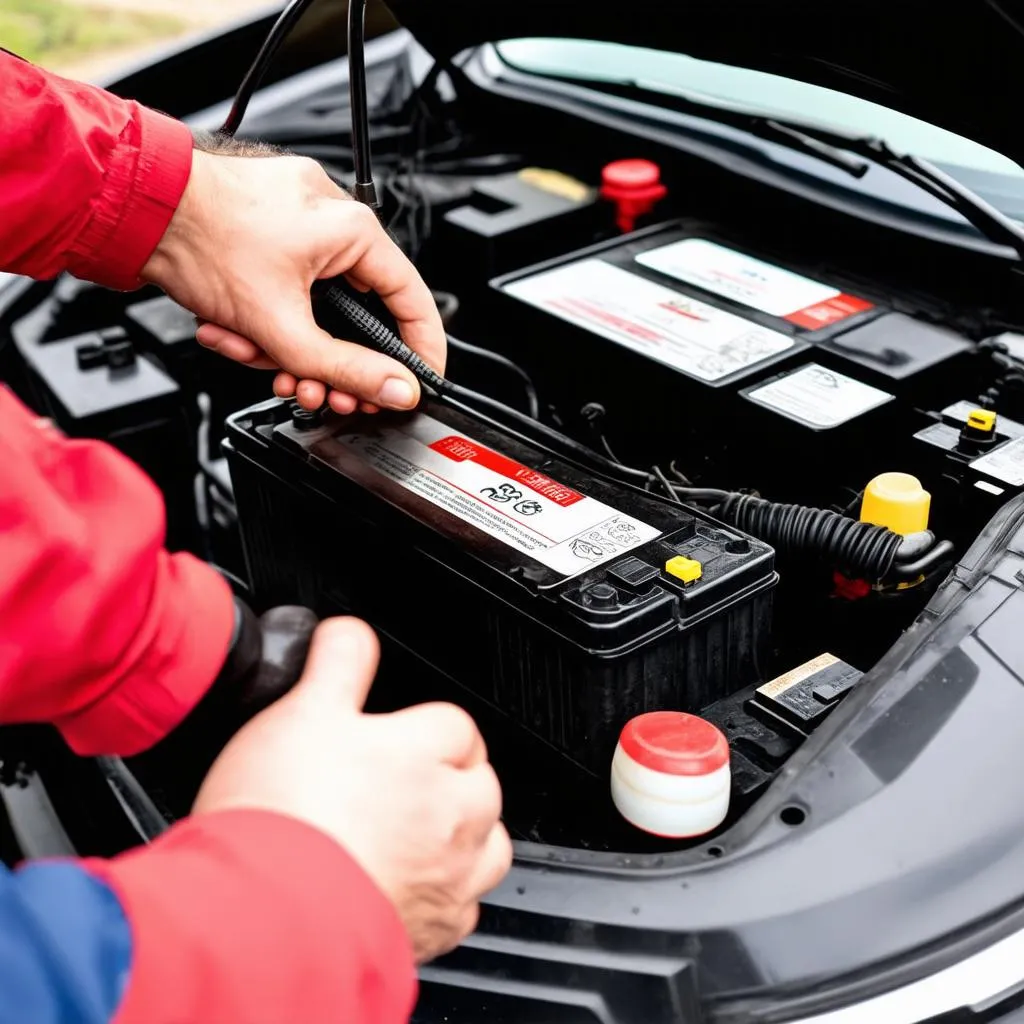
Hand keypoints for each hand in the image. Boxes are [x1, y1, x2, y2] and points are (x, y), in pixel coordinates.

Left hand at [141, 144, 445, 414]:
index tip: (418, 383)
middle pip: (356, 314)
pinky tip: (236, 333)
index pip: (412, 301)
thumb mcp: (284, 327)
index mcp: (352, 230)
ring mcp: (296, 224)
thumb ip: (346, 369)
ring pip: (316, 309)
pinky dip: (266, 322)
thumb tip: (396, 389)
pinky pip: (286, 292)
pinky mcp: (265, 233)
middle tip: (325, 393)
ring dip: (289, 348)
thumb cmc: (201, 238)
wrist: (134, 210)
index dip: (420, 351)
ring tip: (261, 362)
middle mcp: (330, 220)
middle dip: (332, 363)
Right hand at [193, 617, 511, 961]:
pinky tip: (410, 891)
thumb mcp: (303, 709)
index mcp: (425, 751)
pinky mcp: (431, 932)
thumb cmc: (284, 813)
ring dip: (467, 835)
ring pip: (488, 846)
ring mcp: (446, 876)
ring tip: (423, 832)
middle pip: (482, 781)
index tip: (396, 731)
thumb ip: (338, 663)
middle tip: (404, 779)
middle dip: (454, 775)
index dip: (421, 723)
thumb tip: (350, 632)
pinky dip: (447, 900)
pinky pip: (462, 911)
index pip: (453, 722)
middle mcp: (449, 813)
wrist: (265, 915)